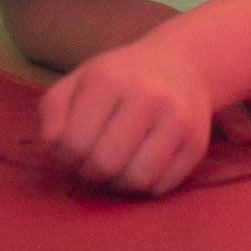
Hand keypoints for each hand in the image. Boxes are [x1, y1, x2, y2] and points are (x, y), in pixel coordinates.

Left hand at [38, 38, 219, 197]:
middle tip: (93, 160)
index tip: (73, 147)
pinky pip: (162, 187)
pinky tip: (141, 164)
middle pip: (104, 164)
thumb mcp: (79, 80)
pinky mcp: (197, 143)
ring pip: (136, 180)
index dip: (65, 155)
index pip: (72, 143)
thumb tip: (53, 147)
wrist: (183, 63)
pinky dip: (145, 185)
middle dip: (91, 171)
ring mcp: (177, 120)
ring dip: (118, 182)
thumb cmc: (121, 77)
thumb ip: (54, 111)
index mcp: (109, 78)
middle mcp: (147, 96)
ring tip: (117, 164)